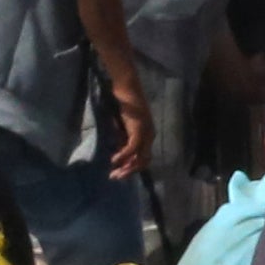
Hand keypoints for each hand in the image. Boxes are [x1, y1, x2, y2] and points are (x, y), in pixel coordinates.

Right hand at [104, 60, 152, 181]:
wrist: (126, 87)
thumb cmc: (125, 103)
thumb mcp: (124, 125)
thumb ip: (124, 137)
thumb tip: (120, 151)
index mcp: (148, 135)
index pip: (144, 158)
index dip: (132, 168)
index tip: (118, 173)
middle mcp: (150, 136)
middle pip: (143, 161)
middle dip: (129, 172)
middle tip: (115, 177)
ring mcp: (146, 133)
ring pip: (140, 158)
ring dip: (127, 167)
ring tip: (114, 173)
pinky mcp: (138, 129)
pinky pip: (132, 148)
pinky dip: (123, 156)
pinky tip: (114, 160)